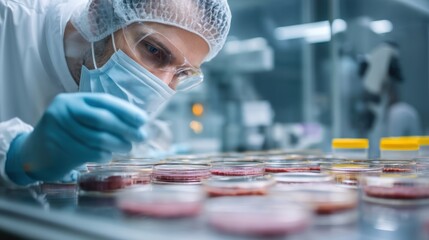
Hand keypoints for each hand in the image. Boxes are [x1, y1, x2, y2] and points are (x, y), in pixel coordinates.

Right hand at [6, 93, 146, 183]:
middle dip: (126, 128)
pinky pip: (90, 152)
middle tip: (141, 136)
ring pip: (98, 138)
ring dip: (118, 144)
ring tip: (128, 148)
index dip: (126, 110)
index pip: (104, 101)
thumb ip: (102, 116)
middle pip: (102, 119)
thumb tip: (137, 122)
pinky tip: (109, 155)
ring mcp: (58, 129)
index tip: (143, 120)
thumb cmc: (66, 133)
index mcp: (72, 100)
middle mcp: (63, 111)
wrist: (33, 153)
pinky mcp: (57, 148)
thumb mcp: (79, 118)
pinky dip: (104, 155)